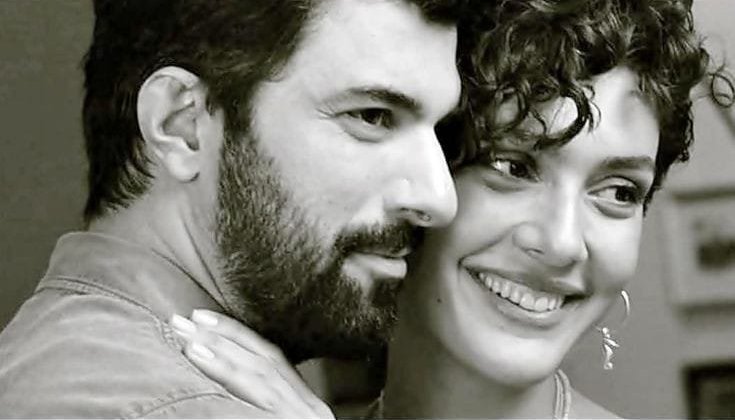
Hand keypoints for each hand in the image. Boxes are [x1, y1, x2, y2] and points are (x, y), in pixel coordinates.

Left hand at [170, 310, 333, 418]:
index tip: (203, 319)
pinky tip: (201, 360)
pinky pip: (256, 400)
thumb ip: (257, 410)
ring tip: (187, 337)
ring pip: (260, 376)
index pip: (272, 361)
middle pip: (264, 362)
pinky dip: (228, 376)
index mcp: (306, 410)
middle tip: (181, 320)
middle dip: (223, 337)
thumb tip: (220, 389)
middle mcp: (309, 412)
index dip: (239, 337)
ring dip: (220, 351)